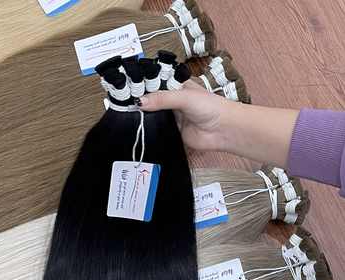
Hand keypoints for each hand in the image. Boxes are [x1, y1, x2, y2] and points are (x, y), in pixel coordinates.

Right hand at [138, 81, 298, 167]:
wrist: (223, 130)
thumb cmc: (211, 107)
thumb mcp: (184, 97)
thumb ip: (162, 99)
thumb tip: (139, 102)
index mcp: (176, 86)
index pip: (154, 82)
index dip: (141, 84)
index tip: (124, 87)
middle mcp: (172, 100)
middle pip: (151, 100)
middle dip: (139, 102)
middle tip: (121, 103)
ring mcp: (171, 117)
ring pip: (152, 116)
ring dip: (142, 117)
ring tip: (124, 116)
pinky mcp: (171, 132)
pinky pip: (156, 131)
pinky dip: (148, 131)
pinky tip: (137, 130)